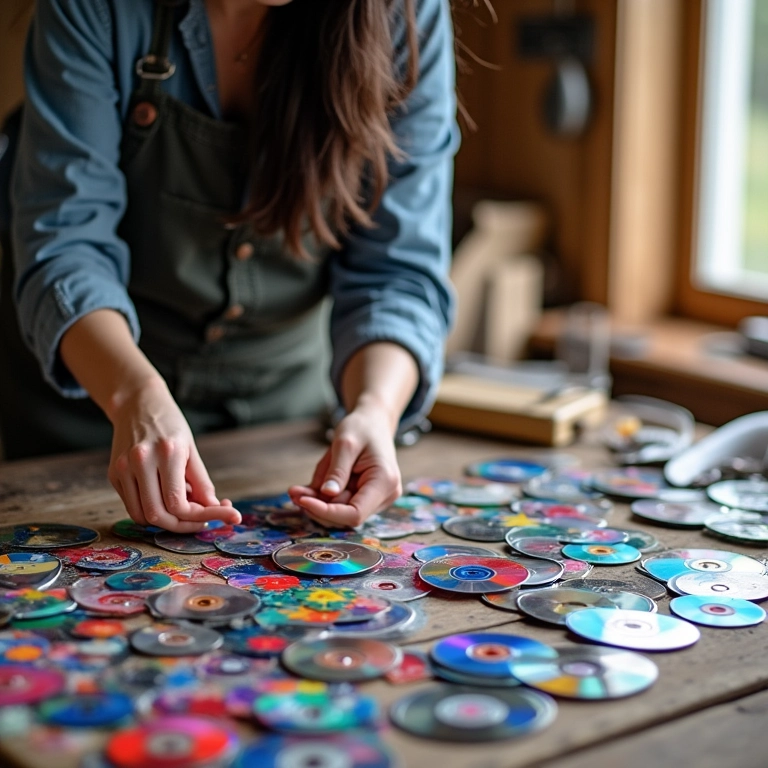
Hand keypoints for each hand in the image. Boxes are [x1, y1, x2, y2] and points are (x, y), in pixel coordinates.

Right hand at [107, 378, 240, 531]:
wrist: (137, 404)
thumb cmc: (171, 425)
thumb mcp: (192, 449)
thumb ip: (202, 482)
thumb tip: (213, 509)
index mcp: (167, 453)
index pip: (178, 503)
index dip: (200, 516)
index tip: (220, 515)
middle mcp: (141, 461)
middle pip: (157, 515)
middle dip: (182, 526)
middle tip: (201, 521)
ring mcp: (122, 468)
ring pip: (142, 516)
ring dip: (166, 522)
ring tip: (183, 508)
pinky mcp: (113, 474)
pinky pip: (132, 506)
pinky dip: (151, 512)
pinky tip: (165, 500)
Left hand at [288, 403, 401, 526]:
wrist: (373, 423)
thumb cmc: (361, 428)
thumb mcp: (345, 443)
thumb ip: (337, 470)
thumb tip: (327, 494)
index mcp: (384, 482)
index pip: (355, 513)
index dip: (328, 512)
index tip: (303, 501)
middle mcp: (385, 495)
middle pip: (346, 515)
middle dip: (319, 506)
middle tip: (294, 492)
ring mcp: (377, 499)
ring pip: (341, 512)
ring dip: (318, 503)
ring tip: (297, 490)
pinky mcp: (366, 498)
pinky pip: (341, 504)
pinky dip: (323, 499)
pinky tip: (306, 490)